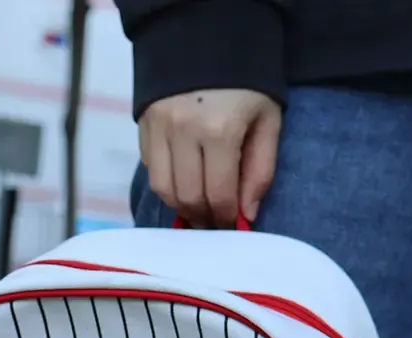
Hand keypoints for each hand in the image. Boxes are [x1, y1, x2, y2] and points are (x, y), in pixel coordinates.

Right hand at [138, 89, 281, 227]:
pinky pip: (151, 170)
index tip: (234, 224)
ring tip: (199, 207)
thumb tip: (247, 215)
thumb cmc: (247, 85)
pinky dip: (167, 184)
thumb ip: (260, 171)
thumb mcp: (267, 122)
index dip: (227, 218)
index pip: (219, 195)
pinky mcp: (144, 123)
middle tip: (216, 221)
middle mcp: (183, 129)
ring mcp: (159, 126)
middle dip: (204, 218)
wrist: (209, 38)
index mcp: (219, 130)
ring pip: (164, 189)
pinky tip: (184, 181)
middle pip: (189, 198)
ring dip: (182, 207)